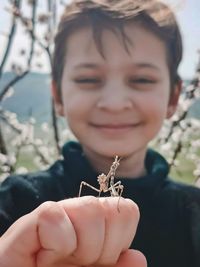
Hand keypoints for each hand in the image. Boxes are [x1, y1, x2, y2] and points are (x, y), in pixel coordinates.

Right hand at [0, 196, 146, 266]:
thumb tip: (137, 257)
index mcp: (94, 230)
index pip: (126, 211)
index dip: (122, 237)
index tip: (102, 261)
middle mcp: (76, 218)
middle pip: (110, 208)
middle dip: (104, 246)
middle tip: (81, 263)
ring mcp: (53, 218)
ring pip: (89, 207)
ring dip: (82, 246)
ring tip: (61, 261)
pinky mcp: (28, 223)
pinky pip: (54, 216)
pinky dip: (57, 244)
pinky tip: (42, 258)